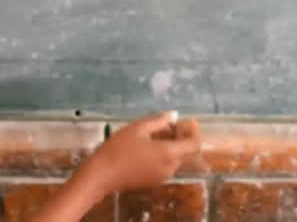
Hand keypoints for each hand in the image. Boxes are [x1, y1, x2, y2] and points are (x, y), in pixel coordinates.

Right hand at [75, 111, 201, 194]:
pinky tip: (150, 146)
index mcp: (168, 153)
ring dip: (174, 145)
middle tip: (170, 124)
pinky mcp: (154, 181)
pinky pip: (167, 165)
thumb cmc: (118, 148)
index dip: (194, 131)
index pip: (194, 144)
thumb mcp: (138, 129)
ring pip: (177, 158)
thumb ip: (159, 121)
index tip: (187, 120)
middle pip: (187, 152)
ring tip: (157, 133)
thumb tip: (174, 115)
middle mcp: (170, 167)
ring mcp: (163, 176)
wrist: (102, 175)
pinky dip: (166, 154)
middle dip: (183, 137)